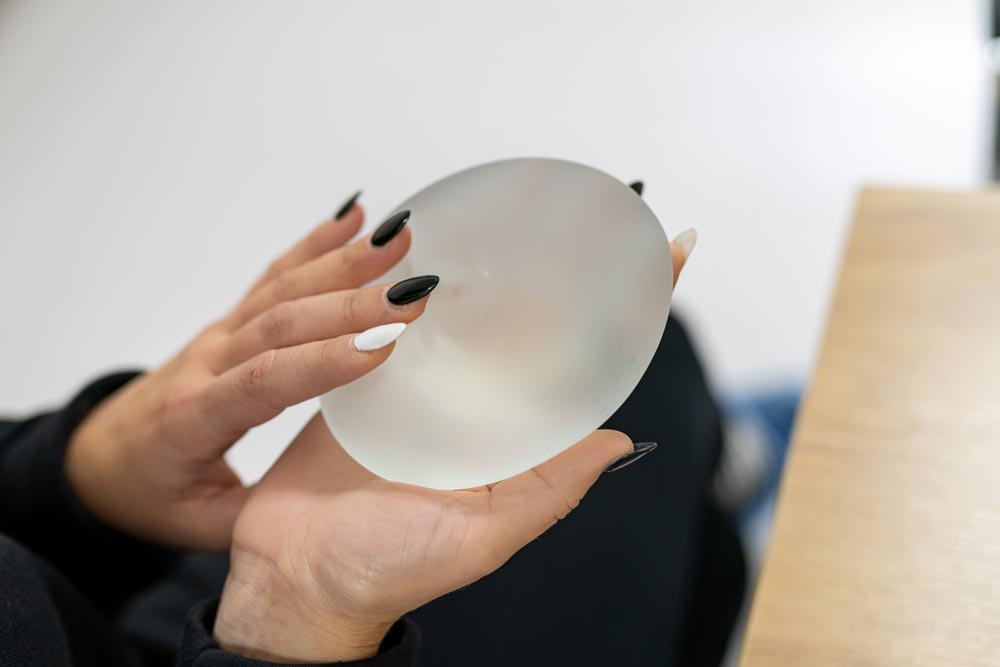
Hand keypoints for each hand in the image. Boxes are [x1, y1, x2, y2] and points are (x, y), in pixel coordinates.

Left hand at [66, 201, 433, 549]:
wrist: (102, 457)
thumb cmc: (153, 494)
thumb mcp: (203, 525)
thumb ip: (264, 513)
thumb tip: (340, 504)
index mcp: (194, 419)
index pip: (264, 381)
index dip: (323, 360)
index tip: (384, 344)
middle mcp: (207, 364)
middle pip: (281, 322)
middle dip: (351, 303)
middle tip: (413, 292)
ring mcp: (220, 335)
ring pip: (282, 289)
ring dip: (342, 261)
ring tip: (396, 238)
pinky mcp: (232, 322)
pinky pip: (274, 275)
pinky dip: (314, 243)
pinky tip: (353, 217)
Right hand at [212, 229, 696, 661]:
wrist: (297, 578)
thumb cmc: (389, 568)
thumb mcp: (481, 536)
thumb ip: (549, 491)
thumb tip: (623, 442)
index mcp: (510, 442)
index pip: (584, 366)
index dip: (631, 311)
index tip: (672, 252)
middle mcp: (472, 407)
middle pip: (530, 327)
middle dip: (567, 270)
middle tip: (601, 207)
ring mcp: (419, 389)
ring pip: (464, 315)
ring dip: (491, 263)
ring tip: (522, 204)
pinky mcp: (363, 379)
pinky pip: (390, 321)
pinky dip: (407, 284)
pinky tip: (425, 244)